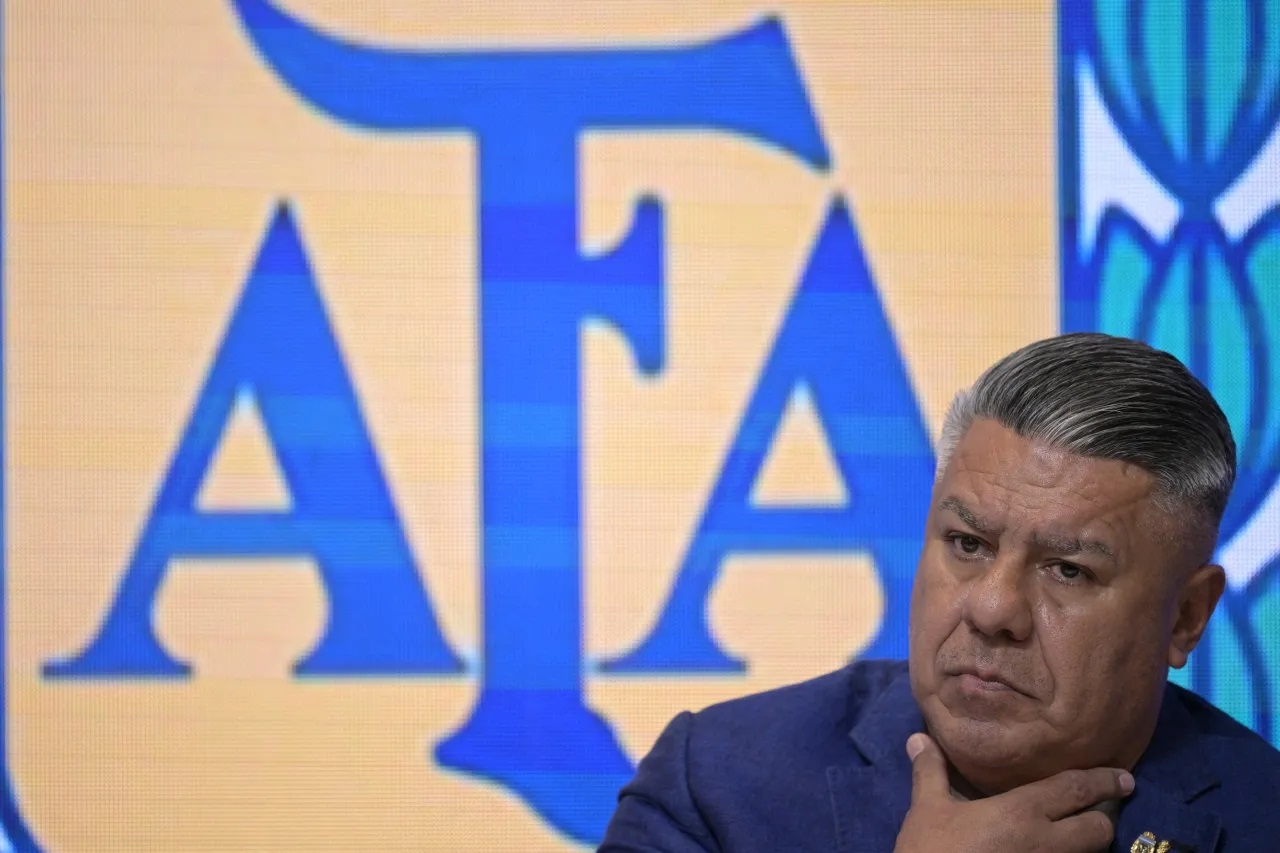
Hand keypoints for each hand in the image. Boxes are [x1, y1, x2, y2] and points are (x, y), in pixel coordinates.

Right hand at [893, 733, 1133, 852]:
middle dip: (1101, 819)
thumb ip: (930, 771)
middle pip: (1098, 830)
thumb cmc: (931, 851)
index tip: (1124, 778)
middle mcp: (1046, 843)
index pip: (1075, 789)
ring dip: (1087, 847)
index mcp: (1021, 812)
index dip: (1104, 780)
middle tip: (1094, 811)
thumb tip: (919, 737)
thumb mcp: (927, 809)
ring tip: (1075, 837)